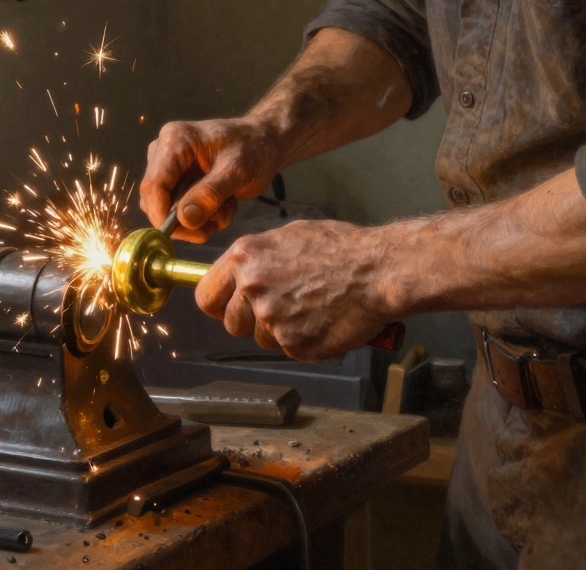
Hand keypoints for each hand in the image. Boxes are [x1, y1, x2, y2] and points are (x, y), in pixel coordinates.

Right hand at [139, 118, 284, 242]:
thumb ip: (210, 194)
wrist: (265, 143)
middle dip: (184, 220)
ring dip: (196, 219)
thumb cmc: (254, 148)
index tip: (187, 233)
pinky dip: (201, 216)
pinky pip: (178, 209)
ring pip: (167, 208)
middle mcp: (164, 151)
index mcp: (175, 140)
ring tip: (225, 213)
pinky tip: (223, 208)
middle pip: (156, 199)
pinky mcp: (177, 180)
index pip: (154, 184)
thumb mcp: (237, 171)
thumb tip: (183, 220)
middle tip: (211, 230)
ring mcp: (169, 166)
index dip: (162, 214)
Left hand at [196, 219, 402, 360]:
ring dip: (280, 332)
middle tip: (282, 307)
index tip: (230, 306)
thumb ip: (256, 259)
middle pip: (232, 323)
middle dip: (252, 321)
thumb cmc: (341, 249)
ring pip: (261, 340)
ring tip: (310, 309)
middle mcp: (252, 288)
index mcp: (245, 258)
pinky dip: (305, 341)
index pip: (206, 296)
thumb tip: (238, 274)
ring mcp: (272, 319)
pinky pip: (289, 350)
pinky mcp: (295, 344)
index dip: (220, 304)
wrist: (379, 270)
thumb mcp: (288, 236)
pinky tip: (323, 320)